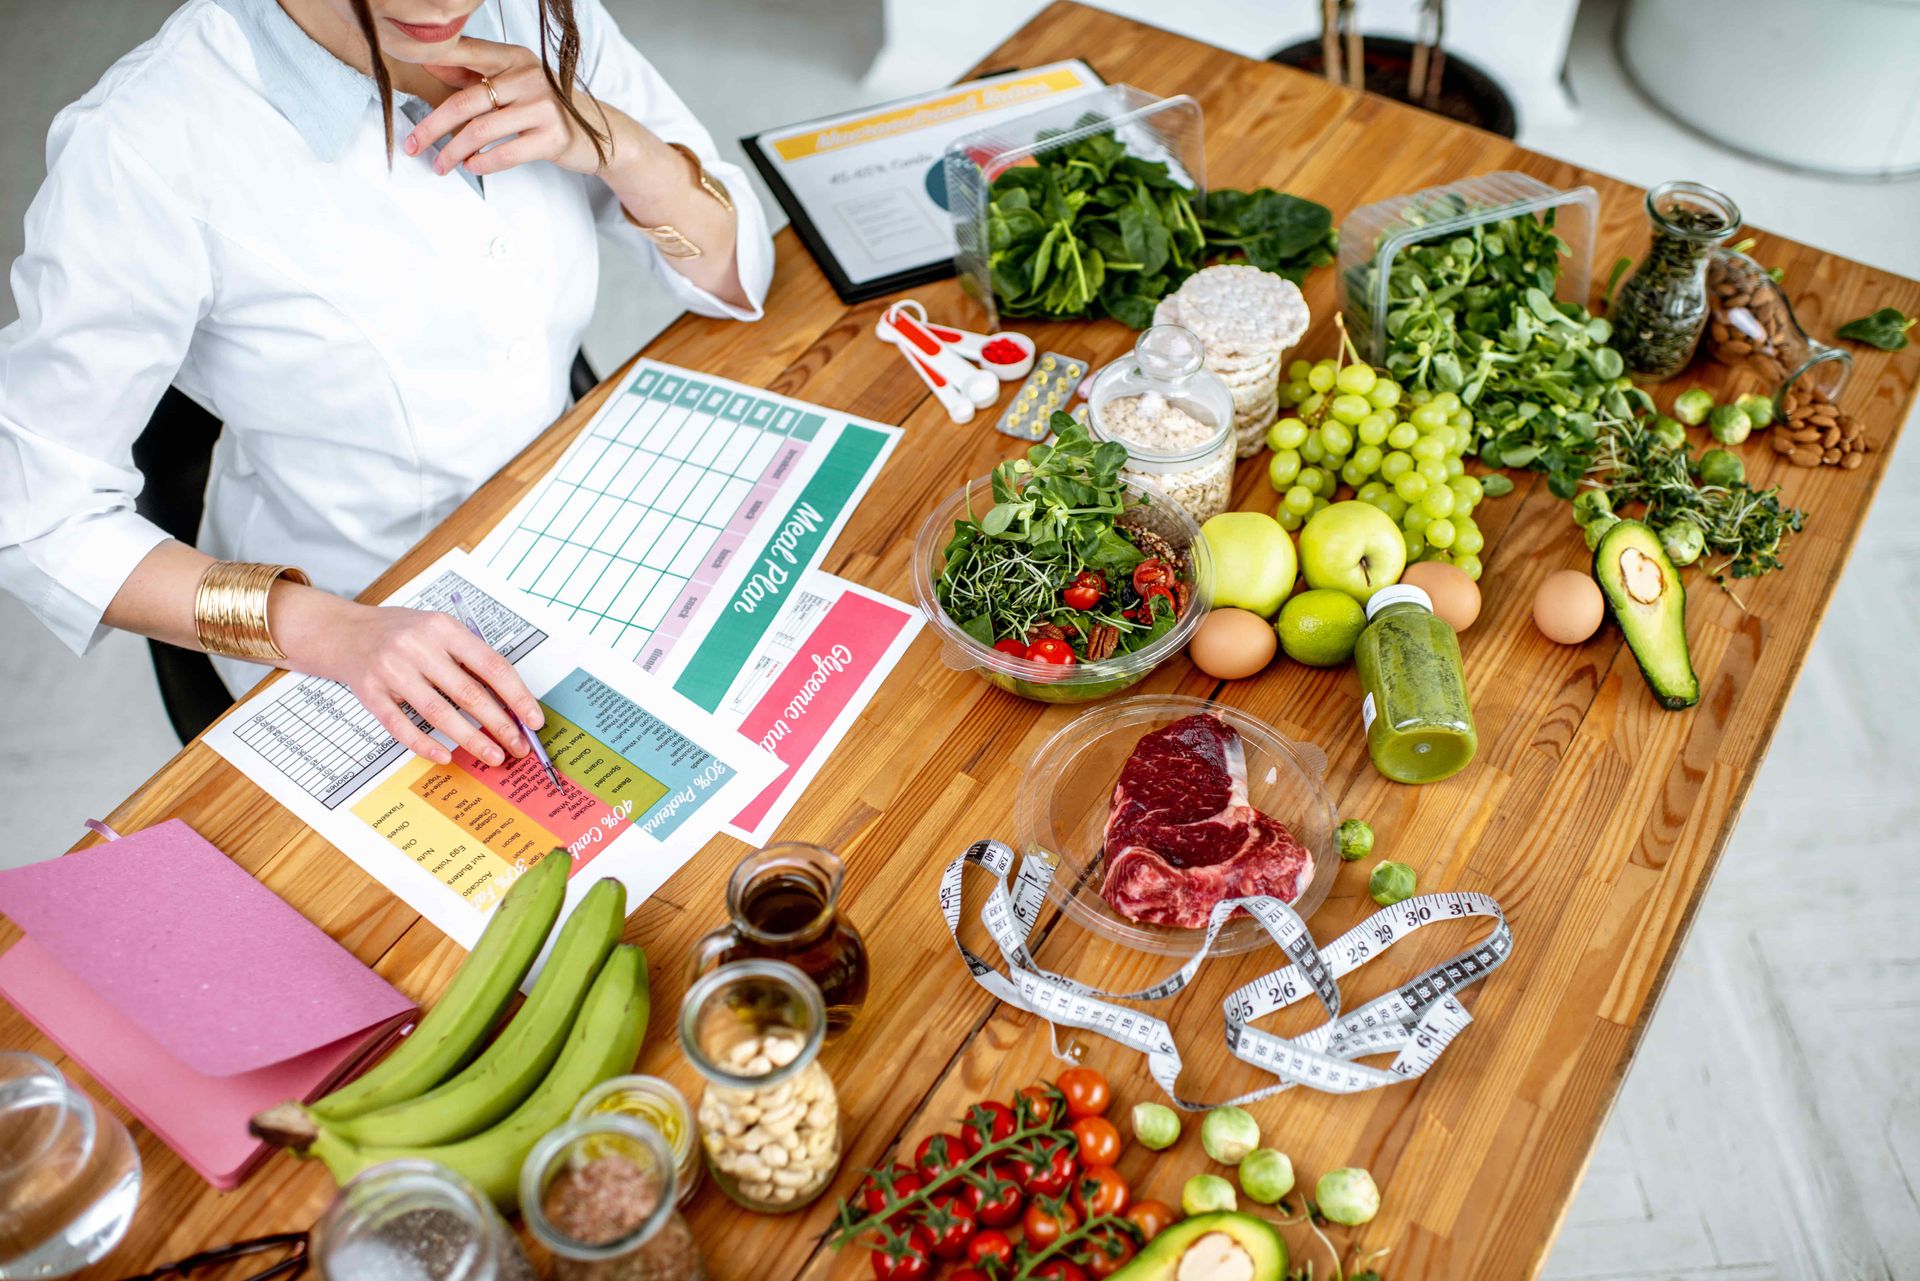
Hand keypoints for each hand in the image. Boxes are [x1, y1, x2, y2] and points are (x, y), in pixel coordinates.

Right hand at [278, 590, 542, 767]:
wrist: (345, 632)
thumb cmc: (403, 634)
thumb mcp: (439, 631)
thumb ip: (469, 659)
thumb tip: (511, 701)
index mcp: (443, 628)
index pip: (491, 665)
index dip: (517, 695)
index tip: (534, 719)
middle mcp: (417, 646)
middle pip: (468, 693)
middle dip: (499, 724)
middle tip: (518, 747)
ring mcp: (392, 670)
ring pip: (438, 712)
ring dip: (470, 739)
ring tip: (493, 756)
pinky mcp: (370, 693)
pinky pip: (401, 726)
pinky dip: (424, 744)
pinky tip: (445, 757)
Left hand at [403, 37, 629, 178]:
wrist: (602, 134)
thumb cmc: (549, 109)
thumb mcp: (514, 84)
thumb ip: (475, 75)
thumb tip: (430, 64)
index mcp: (514, 57)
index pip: (463, 54)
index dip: (429, 61)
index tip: (400, 73)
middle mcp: (528, 76)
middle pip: (465, 101)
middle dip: (432, 126)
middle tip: (413, 144)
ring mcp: (543, 106)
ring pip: (481, 130)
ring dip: (453, 152)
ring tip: (440, 164)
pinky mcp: (553, 137)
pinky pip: (506, 153)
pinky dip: (483, 163)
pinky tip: (472, 166)